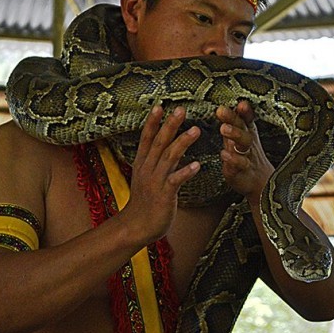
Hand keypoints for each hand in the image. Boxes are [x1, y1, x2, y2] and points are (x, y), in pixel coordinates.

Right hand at [122, 105, 200, 242]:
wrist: (136, 226)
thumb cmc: (145, 201)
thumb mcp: (146, 176)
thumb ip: (157, 161)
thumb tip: (170, 146)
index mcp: (142, 163)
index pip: (146, 138)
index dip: (152, 122)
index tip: (159, 106)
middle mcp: (147, 168)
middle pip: (159, 142)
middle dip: (169, 125)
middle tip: (181, 110)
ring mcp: (155, 181)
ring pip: (169, 157)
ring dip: (182, 143)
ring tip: (196, 130)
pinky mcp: (163, 195)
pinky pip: (175, 181)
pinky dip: (185, 172)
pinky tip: (197, 165)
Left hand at [216, 101, 273, 203]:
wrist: (261, 183)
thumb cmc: (247, 157)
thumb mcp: (242, 138)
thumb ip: (234, 123)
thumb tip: (224, 106)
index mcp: (247, 132)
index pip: (247, 119)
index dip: (245, 111)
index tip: (241, 103)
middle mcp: (249, 143)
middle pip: (243, 128)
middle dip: (233, 118)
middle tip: (221, 110)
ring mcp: (247, 156)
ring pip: (244, 144)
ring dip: (234, 134)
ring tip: (223, 128)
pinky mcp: (243, 171)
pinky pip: (240, 164)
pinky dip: (232, 159)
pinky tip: (224, 154)